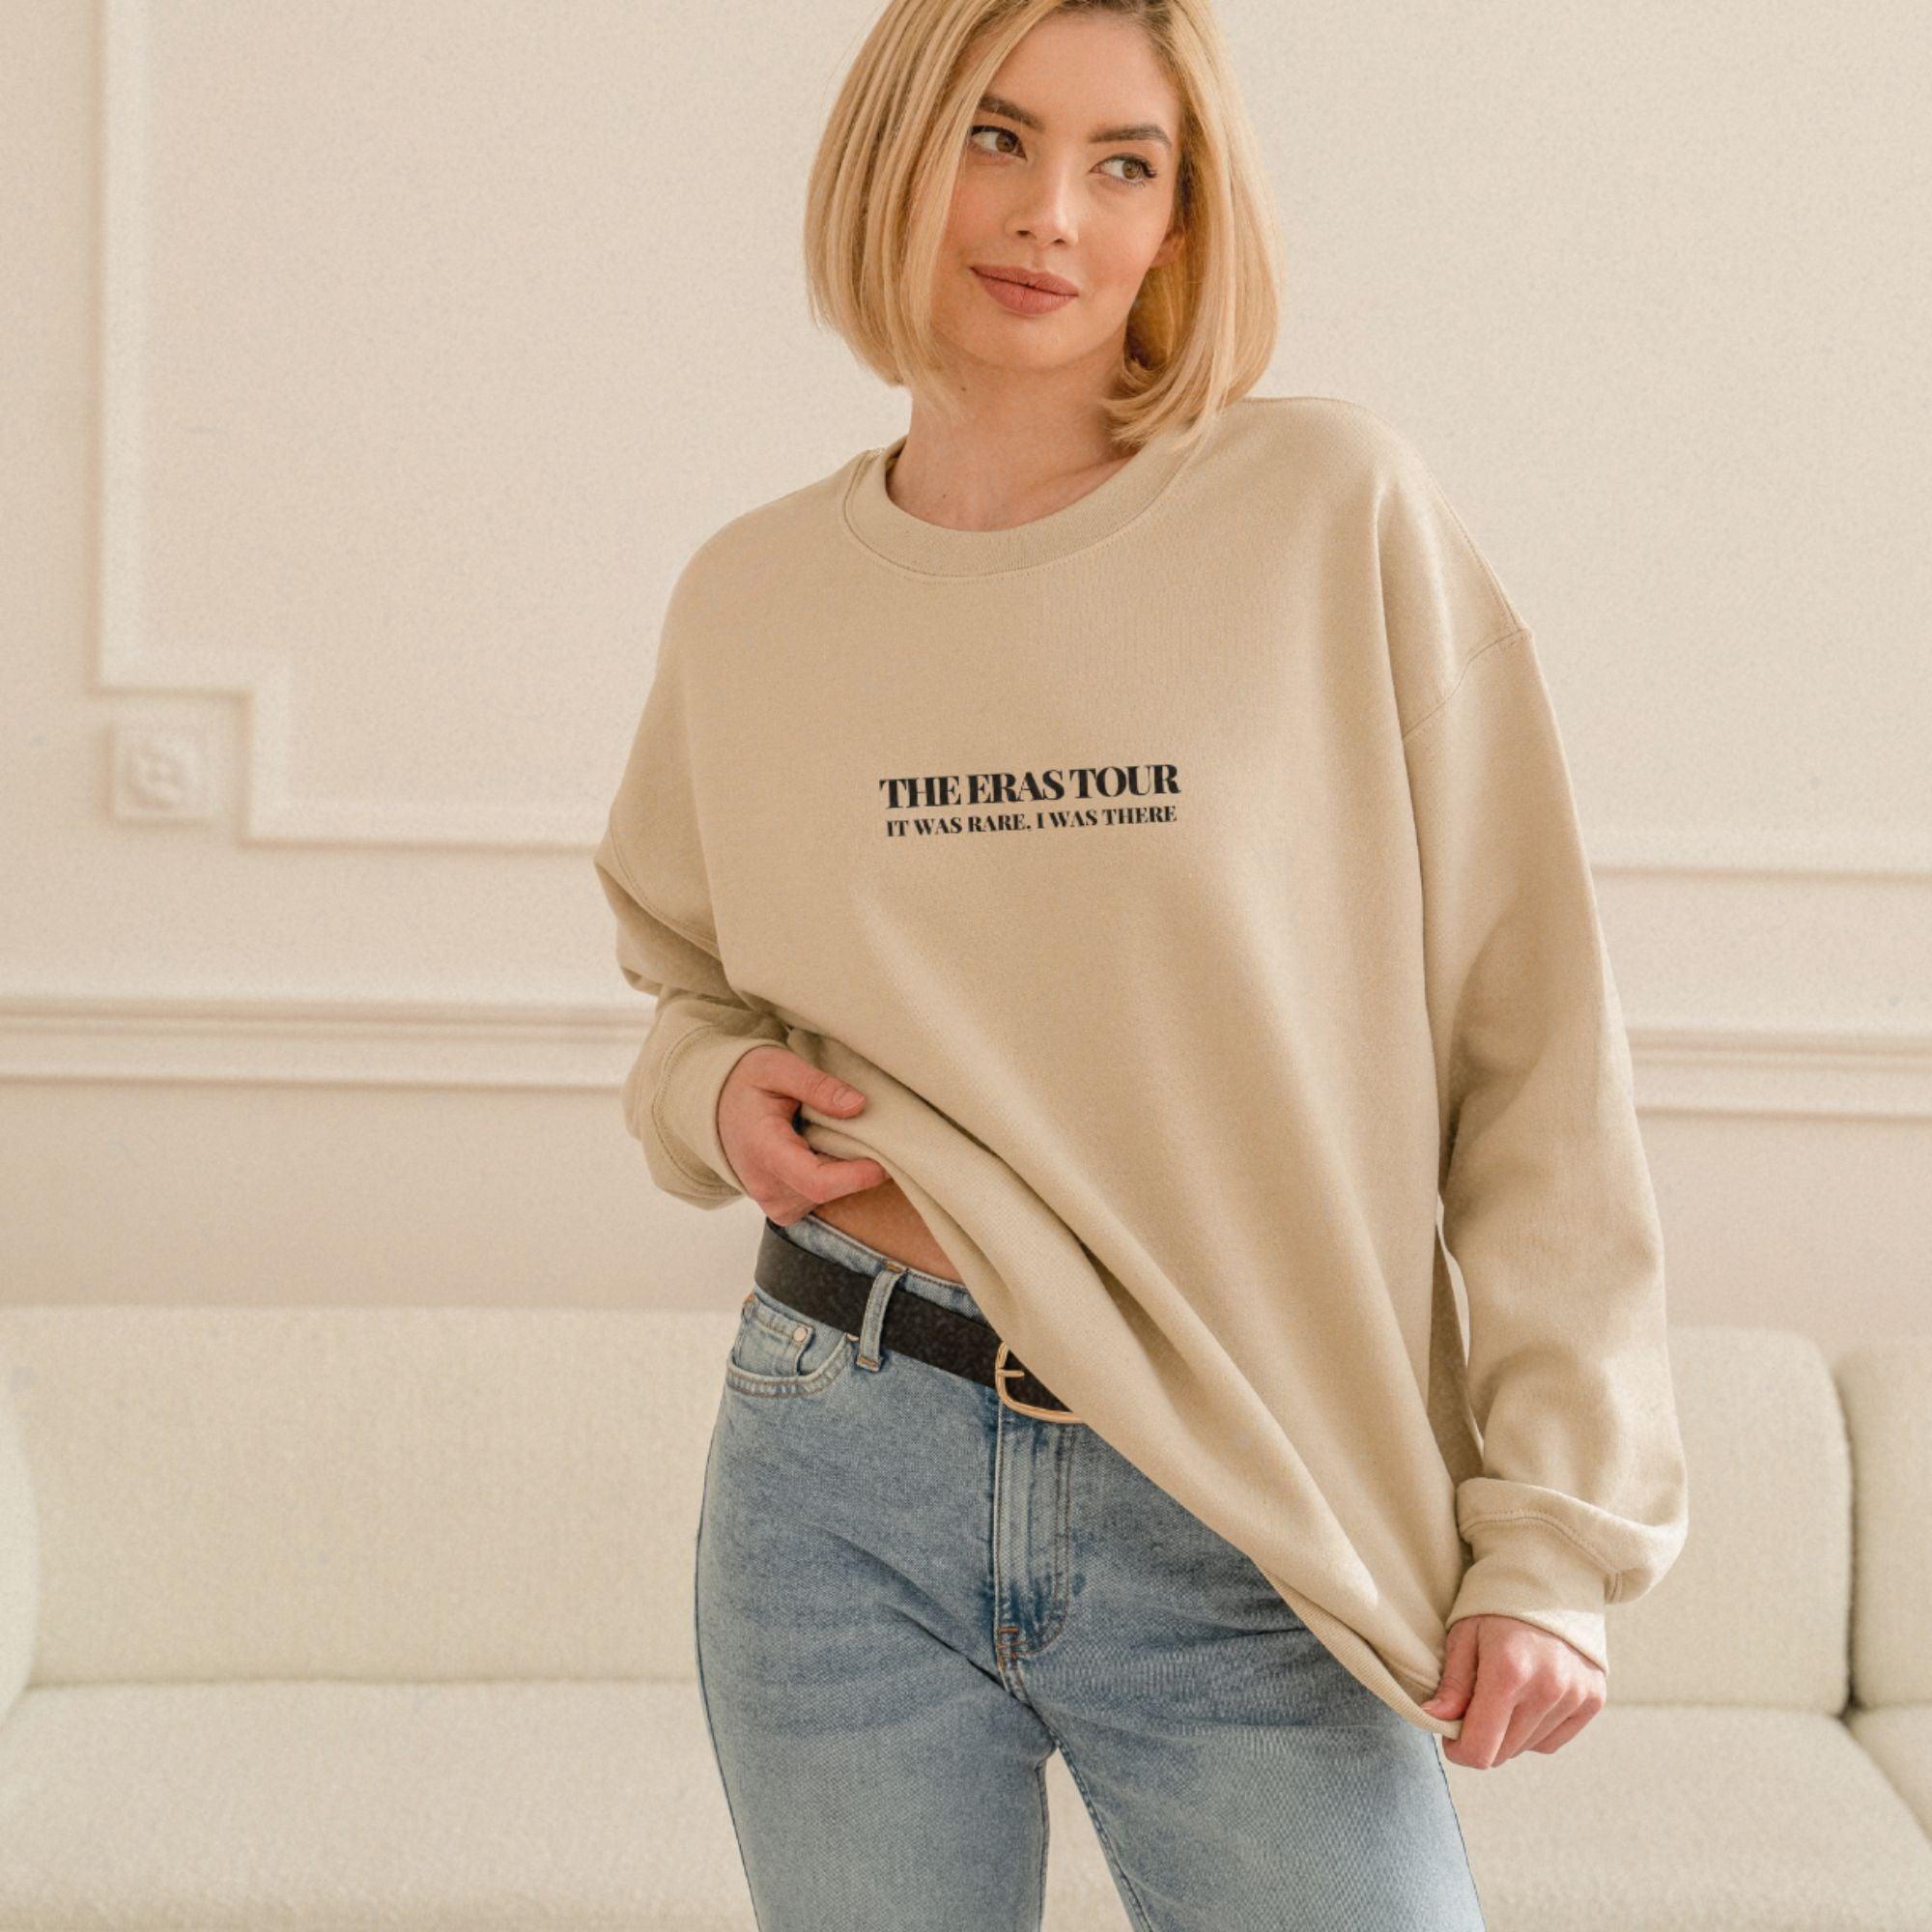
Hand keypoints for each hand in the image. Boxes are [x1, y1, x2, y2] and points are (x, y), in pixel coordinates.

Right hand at [717, 1047, 890, 1222]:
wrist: (713, 1109)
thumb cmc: (744, 1083)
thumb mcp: (776, 1067)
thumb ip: (817, 1085)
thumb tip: (858, 1106)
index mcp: (764, 1151)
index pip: (816, 1182)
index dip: (856, 1177)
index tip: (883, 1162)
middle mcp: (767, 1186)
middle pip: (829, 1189)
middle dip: (856, 1166)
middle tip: (867, 1131)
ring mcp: (774, 1202)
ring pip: (829, 1197)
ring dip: (844, 1170)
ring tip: (837, 1135)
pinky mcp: (783, 1208)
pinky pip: (821, 1199)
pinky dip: (833, 1177)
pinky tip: (824, 1150)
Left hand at [1422, 1614, 1605, 1767]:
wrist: (1552, 1575)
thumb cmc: (1497, 1603)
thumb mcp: (1464, 1633)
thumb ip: (1453, 1682)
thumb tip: (1437, 1718)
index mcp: (1508, 1672)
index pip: (1481, 1749)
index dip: (1459, 1751)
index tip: (1451, 1735)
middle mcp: (1547, 1688)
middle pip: (1504, 1753)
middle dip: (1482, 1738)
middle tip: (1473, 1707)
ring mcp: (1575, 1695)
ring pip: (1529, 1748)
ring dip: (1509, 1734)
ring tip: (1503, 1695)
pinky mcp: (1594, 1699)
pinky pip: (1554, 1740)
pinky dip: (1536, 1731)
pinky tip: (1527, 1699)